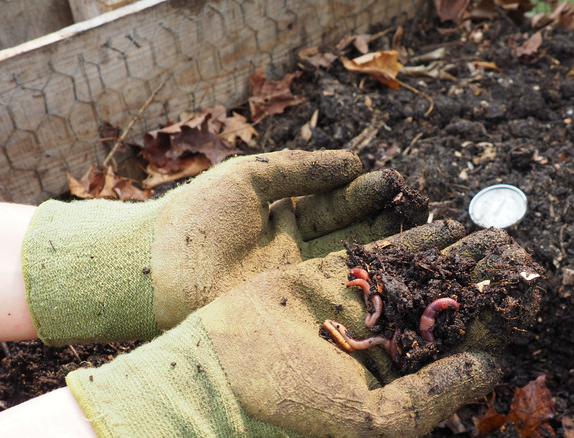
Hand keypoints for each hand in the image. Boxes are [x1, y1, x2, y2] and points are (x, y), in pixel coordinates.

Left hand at [23, 150, 426, 344]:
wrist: (153, 270)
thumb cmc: (194, 217)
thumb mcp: (250, 178)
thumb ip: (301, 168)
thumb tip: (353, 160)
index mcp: (283, 213)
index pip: (335, 202)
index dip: (365, 193)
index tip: (396, 182)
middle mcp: (295, 248)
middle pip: (349, 232)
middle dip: (384, 220)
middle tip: (420, 209)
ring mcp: (295, 281)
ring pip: (348, 263)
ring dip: (384, 251)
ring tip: (420, 236)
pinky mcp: (290, 309)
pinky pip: (334, 293)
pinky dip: (365, 282)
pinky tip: (396, 270)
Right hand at [65, 221, 541, 436]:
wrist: (221, 367)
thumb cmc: (294, 401)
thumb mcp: (373, 417)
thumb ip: (434, 394)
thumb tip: (494, 369)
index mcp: (397, 377)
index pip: (459, 345)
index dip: (494, 319)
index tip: (529, 293)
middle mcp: (382, 341)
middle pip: (444, 304)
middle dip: (480, 279)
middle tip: (518, 252)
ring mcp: (357, 306)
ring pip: (417, 274)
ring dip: (454, 254)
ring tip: (492, 232)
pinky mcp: (331, 276)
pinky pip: (378, 252)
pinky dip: (410, 237)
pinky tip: (444, 222)